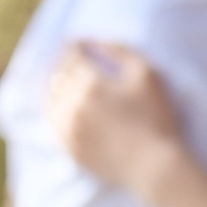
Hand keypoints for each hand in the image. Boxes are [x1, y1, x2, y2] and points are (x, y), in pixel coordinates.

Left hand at [48, 41, 182, 192]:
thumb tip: (96, 42)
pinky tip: (63, 108)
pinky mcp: (71, 148)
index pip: (72, 56)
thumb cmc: (156, 116)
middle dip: (63, 64)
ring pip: (51, 101)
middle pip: (58, 76)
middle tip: (70, 59)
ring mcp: (69, 129)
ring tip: (63, 82)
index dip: (75, 46)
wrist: (154, 165)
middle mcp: (73, 104)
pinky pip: (54, 124)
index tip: (77, 42)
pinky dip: (56, 111)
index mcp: (90, 83)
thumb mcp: (146, 73)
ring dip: (56, 87)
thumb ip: (120, 50)